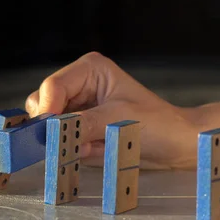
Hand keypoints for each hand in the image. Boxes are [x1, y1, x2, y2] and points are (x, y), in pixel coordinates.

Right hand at [26, 52, 200, 168]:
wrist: (176, 145)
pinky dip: (70, 148)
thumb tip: (53, 132)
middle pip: (43, 102)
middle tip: (71, 141)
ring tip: (91, 146)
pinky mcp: (77, 126)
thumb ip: (82, 124)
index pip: (54, 86)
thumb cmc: (157, 124)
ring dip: (63, 138)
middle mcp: (79, 84)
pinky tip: (94, 150)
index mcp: (90, 69)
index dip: (47, 109)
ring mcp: (76, 106)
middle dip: (54, 125)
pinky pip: (59, 138)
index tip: (49, 132)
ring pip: (46, 123)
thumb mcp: (119, 120)